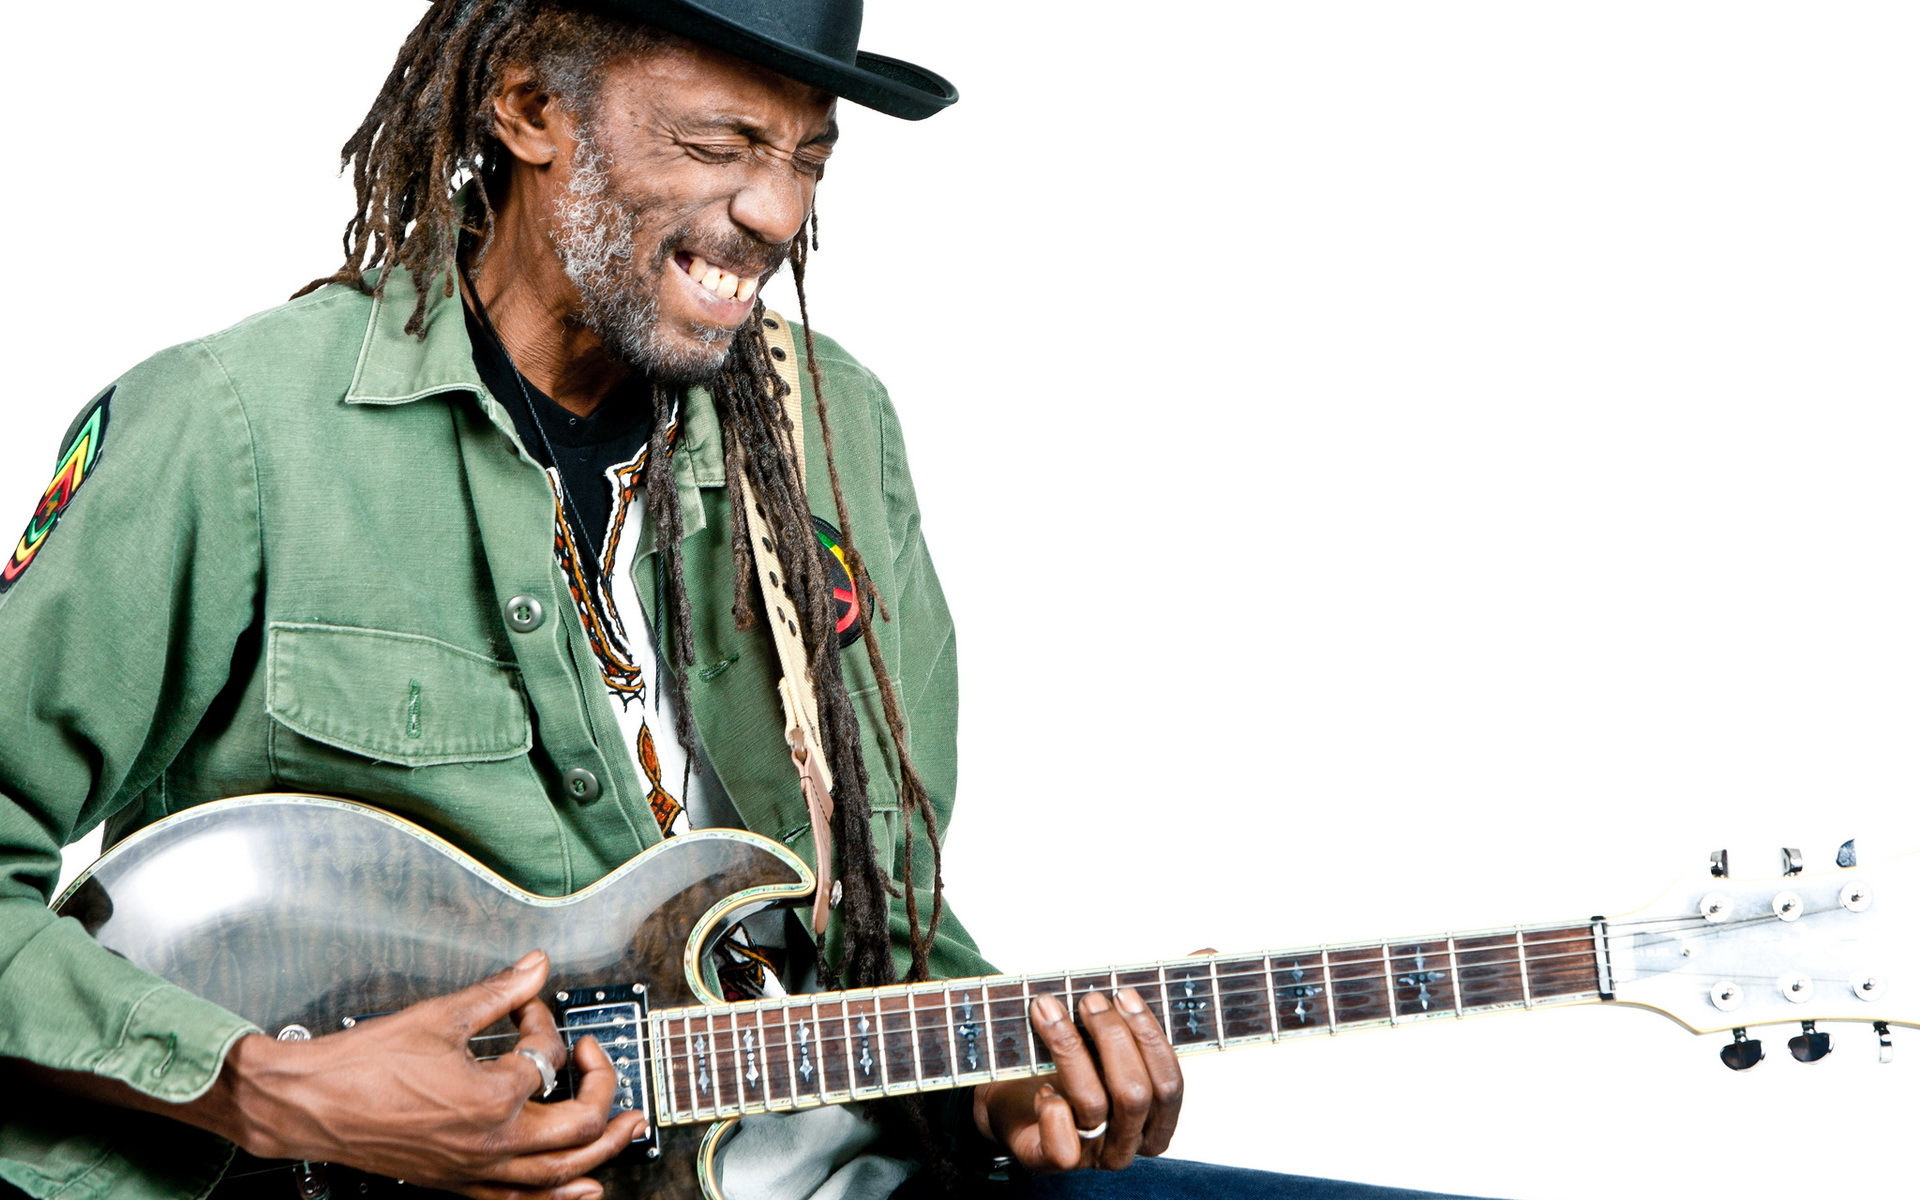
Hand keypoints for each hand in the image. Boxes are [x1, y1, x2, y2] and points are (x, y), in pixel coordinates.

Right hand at [198, 950, 644, 1199]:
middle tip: (609, 1066)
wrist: (308, 1104)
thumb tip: (535, 967)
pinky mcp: (455, 1184)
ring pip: (559, 1174)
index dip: (544, 1024)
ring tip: (628, 1133)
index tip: (528, 1008)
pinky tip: (579, 1191)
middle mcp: (490, 1142)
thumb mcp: (440, 1016)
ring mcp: (474, 1170)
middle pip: (578, 1128)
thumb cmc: (362, 1066)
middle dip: (606, 1092)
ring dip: (601, 1152)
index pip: (546, 1058)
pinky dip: (557, 1197)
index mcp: (491, 1098)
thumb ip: (499, 992)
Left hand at [973, 987, 1183, 1173]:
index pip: (1170, 1083)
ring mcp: (1091, 1155)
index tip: (1124, 993)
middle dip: (1111, 1038)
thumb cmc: (1077, 1061)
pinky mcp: (1049, 1161)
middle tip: (1087, 998)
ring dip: (1069, 1048)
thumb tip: (1210, 954)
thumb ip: (1163, 998)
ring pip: (1094, 1105)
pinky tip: (1043, 1084)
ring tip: (1046, 1009)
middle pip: (1135, 1093)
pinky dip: (1053, 1112)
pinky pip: (1061, 1148)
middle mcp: (1129, 1140)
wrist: (1013, 1096)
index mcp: (1157, 1117)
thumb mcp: (1116, 1030)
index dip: (1150, 1036)